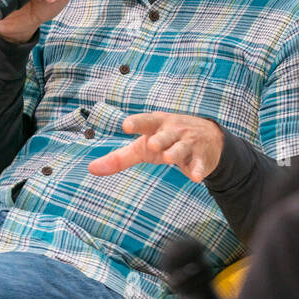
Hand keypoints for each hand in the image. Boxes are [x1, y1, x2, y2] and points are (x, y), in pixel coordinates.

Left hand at [87, 112, 224, 183]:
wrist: (208, 137)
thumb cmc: (166, 141)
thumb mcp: (143, 147)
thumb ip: (119, 157)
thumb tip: (90, 169)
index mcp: (157, 125)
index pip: (146, 121)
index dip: (137, 123)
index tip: (126, 125)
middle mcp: (173, 131)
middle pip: (165, 135)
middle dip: (159, 138)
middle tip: (151, 143)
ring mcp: (189, 143)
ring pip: (182, 147)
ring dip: (176, 152)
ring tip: (169, 157)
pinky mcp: (201, 157)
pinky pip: (199, 163)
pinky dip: (198, 169)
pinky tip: (196, 176)